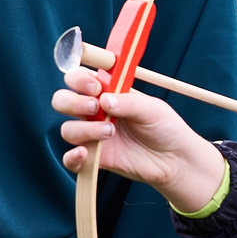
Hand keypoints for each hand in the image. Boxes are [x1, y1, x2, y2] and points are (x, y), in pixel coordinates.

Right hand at [55, 68, 226, 212]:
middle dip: (72, 102)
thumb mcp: (152, 108)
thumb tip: (104, 100)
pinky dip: (72, 157)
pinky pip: (70, 159)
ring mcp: (92, 135)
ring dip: (84, 130)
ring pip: (67, 129)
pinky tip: (85, 154)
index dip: (79, 79)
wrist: (174, 159)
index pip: (78, 78)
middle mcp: (95, 112)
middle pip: (62, 101)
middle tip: (95, 107)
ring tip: (110, 132)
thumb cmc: (164, 127)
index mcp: (106, 91)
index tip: (96, 88)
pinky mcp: (95, 159)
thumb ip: (128, 102)